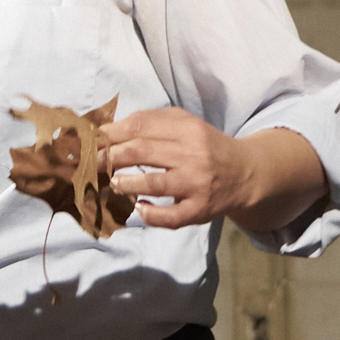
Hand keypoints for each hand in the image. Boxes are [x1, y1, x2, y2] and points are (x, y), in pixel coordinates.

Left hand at [99, 109, 323, 232]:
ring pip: (155, 184)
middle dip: (112, 157)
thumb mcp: (186, 124)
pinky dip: (151, 215)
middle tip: (96, 163)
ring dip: (127, 183)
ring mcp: (197, 185)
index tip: (94, 140)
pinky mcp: (200, 210)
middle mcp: (194, 155)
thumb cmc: (205, 147)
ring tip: (114, 183)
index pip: (141, 126)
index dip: (112, 133)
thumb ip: (152, 122)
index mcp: (188, 129)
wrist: (245, 173)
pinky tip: (140, 208)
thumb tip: (109, 129)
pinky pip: (171, 217)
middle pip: (143, 152)